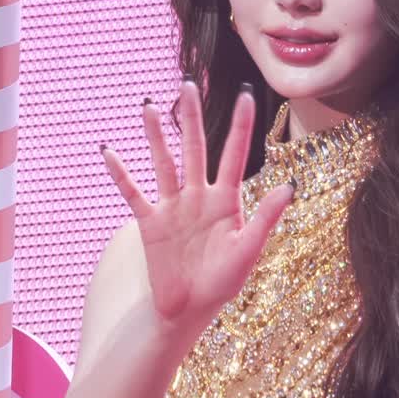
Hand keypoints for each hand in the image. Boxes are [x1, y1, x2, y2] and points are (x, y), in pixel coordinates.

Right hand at [99, 81, 293, 332]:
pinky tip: (108, 152)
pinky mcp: (150, 222)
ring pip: (164, 162)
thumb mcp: (248, 250)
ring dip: (156, 136)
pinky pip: (133, 193)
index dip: (241, 126)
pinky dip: (121, 174)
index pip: (235, 155)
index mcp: (227, 200)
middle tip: (188, 85)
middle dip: (191, 118)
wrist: (189, 312)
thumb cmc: (222, 284)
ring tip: (148, 106)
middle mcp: (198, 196)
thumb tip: (290, 185)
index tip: (249, 95)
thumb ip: (266, 217)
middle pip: (195, 148)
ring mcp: (173, 207)